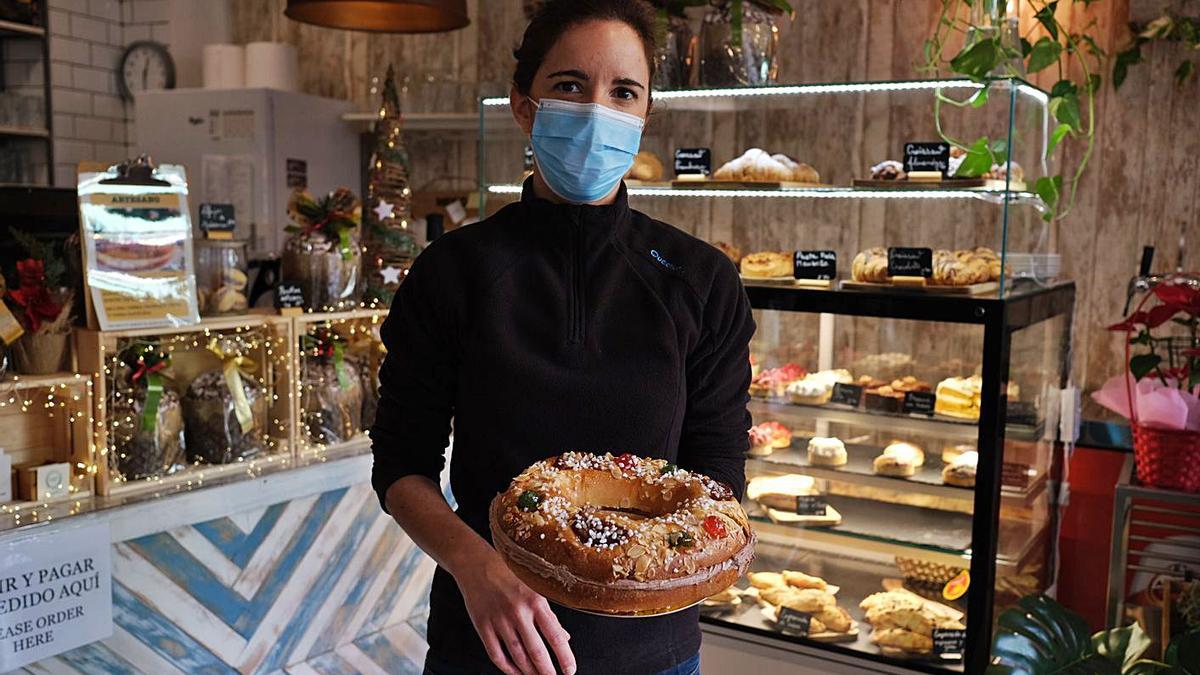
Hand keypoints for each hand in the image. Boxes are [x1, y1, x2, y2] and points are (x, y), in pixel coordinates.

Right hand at [454, 551, 575, 674]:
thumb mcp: (533, 588)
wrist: (476, 564)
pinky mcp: (483, 626)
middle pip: (536, 651)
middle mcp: (518, 612)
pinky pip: (496, 654)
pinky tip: (515, 672)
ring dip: (529, 671)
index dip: (565, 657)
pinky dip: (507, 668)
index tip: (570, 670)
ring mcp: (499, 621)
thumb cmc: (507, 574)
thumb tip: (565, 637)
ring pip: (517, 656)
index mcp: (535, 601)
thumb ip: (548, 614)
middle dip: (547, 671)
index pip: (556, 636)